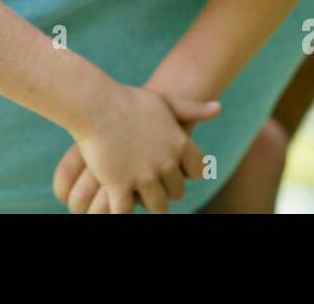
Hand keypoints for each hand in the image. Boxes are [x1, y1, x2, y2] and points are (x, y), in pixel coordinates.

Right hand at [54, 84, 219, 212]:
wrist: (95, 104)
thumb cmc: (127, 100)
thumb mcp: (164, 101)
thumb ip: (192, 108)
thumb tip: (218, 108)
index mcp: (180, 144)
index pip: (197, 171)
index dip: (185, 173)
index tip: (174, 170)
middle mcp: (166, 163)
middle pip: (177, 192)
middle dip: (165, 190)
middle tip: (151, 184)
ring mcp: (144, 177)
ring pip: (157, 207)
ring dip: (148, 203)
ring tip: (137, 196)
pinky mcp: (120, 186)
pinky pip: (127, 212)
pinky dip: (124, 213)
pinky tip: (119, 207)